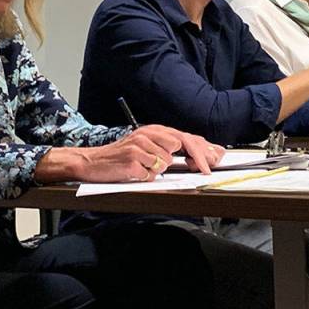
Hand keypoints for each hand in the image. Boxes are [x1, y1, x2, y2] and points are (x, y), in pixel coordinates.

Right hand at [36, 125, 222, 183]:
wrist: (92, 162)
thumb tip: (201, 155)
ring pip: (165, 162)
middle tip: (205, 171)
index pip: (185, 136)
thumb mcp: (148, 147)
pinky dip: (145, 177)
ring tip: (144, 167)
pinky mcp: (130, 161)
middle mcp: (147, 134)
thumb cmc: (123, 157)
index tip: (215, 160)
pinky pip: (149, 174)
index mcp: (155, 131)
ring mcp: (138, 147)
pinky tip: (135, 173)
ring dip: (158, 169)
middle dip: (197, 158)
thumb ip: (171, 148)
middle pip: (181, 144)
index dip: (202, 149)